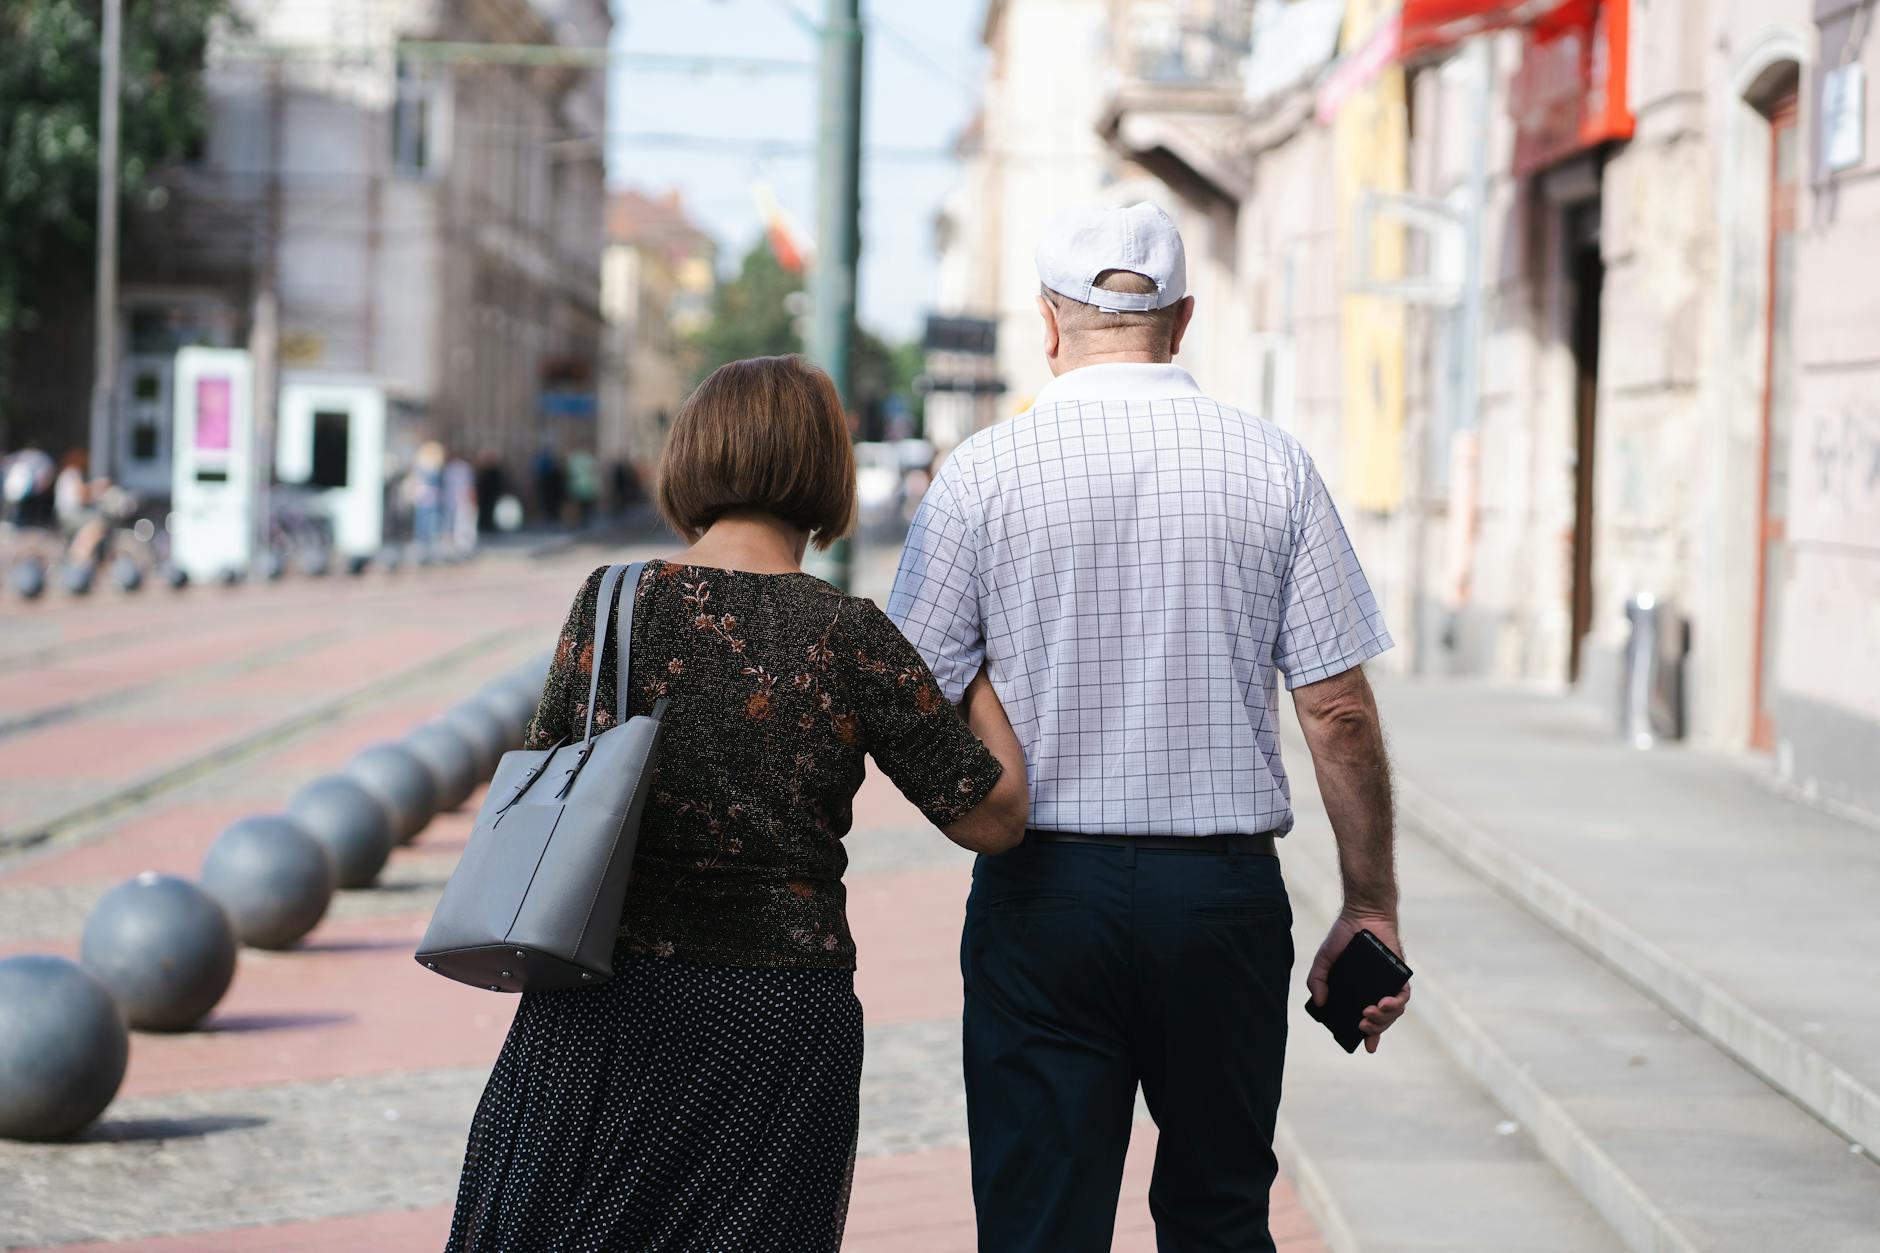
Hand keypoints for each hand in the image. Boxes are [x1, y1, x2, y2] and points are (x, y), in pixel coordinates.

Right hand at [1307, 910, 1410, 1053]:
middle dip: (1374, 1027)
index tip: (1367, 1047)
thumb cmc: (1344, 936)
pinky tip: (1385, 1002)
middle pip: (1382, 1019)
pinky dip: (1396, 1003)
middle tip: (1362, 1025)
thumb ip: (1317, 980)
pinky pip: (1403, 995)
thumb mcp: (1324, 960)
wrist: (1362, 914)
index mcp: (1359, 992)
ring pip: (1394, 1011)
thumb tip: (1320, 1002)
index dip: (1369, 1035)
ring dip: (1384, 1018)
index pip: (1367, 1018)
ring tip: (1370, 1013)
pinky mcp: (1400, 975)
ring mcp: (1389, 984)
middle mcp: (1376, 991)